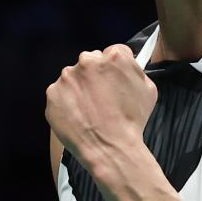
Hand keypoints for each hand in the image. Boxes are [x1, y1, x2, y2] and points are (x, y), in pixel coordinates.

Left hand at [45, 44, 157, 171]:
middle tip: (101, 97)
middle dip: (95, 75)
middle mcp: (87, 61)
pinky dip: (67, 102)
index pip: (113, 52)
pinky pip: (60, 93)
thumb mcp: (148, 89)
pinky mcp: (53, 94)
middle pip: (91, 61)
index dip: (115, 68)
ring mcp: (67, 77)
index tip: (115, 81)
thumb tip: (127, 65)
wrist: (111, 148)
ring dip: (79, 87)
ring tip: (89, 109)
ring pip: (73, 77)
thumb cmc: (133, 120)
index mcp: (113, 57)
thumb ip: (135, 70)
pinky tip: (78, 115)